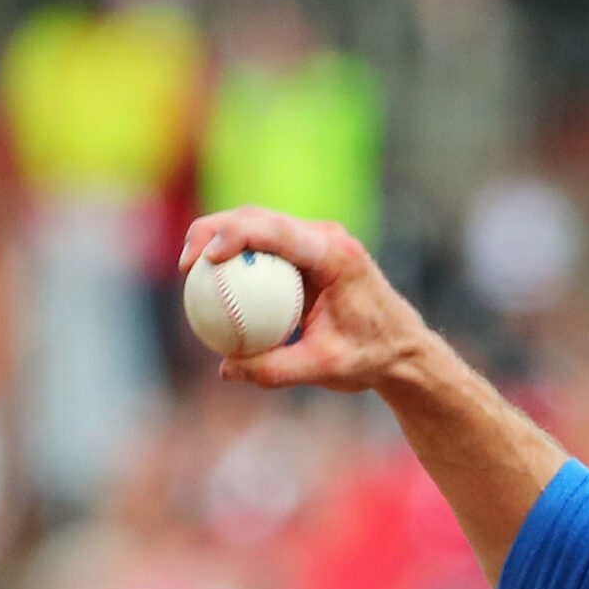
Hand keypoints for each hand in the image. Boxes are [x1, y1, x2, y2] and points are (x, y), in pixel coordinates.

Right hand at [177, 208, 430, 393]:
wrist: (403, 350)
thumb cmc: (370, 358)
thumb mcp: (325, 369)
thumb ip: (275, 370)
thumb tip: (226, 369)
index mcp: (336, 256)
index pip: (278, 232)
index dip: (235, 235)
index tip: (205, 258)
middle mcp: (328, 238)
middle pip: (260, 217)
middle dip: (214, 230)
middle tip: (185, 263)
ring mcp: (319, 240)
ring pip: (259, 225)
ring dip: (221, 238)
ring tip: (189, 268)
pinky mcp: (309, 251)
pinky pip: (267, 248)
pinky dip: (239, 257)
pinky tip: (212, 282)